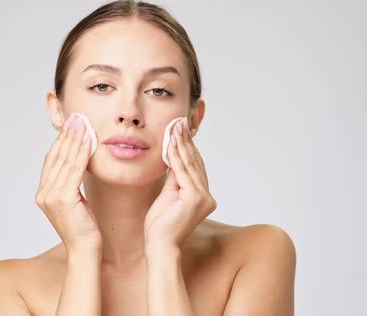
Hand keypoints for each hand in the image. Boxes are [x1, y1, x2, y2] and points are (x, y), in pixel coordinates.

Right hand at [35, 113, 101, 252]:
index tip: (71, 125)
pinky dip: (82, 152)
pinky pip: (74, 169)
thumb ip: (70, 184)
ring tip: (84, 123)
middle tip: (77, 117)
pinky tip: (89, 140)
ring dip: (75, 139)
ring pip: (65, 160)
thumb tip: (78, 163)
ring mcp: (51, 196)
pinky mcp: (64, 198)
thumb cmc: (84, 228)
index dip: (60, 141)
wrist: (85, 249)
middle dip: (67, 135)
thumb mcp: (74, 202)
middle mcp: (43, 193)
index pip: (51, 160)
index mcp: (43, 193)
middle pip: (56, 157)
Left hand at [144, 118, 216, 248]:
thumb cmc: (160, 225)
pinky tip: (171, 144)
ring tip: (175, 128)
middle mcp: (207, 197)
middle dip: (186, 142)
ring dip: (181, 145)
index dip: (187, 147)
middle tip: (179, 122)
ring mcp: (203, 198)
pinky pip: (183, 172)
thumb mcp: (168, 194)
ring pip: (190, 165)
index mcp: (203, 196)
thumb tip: (173, 156)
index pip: (195, 167)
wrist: (158, 244)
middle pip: (195, 163)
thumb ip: (174, 177)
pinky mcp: (195, 199)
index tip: (179, 130)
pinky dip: (176, 156)